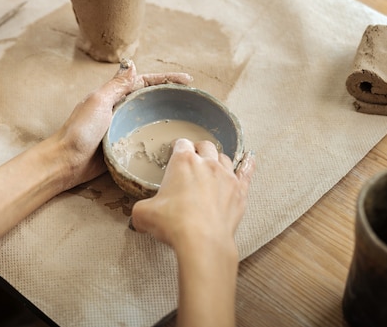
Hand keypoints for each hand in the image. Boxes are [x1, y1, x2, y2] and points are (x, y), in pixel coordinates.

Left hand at [54, 60, 192, 188]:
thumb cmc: (79, 131)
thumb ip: (116, 86)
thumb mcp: (99, 102)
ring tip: (189, 122)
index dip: (166, 80)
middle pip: (149, 100)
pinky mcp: (121, 147)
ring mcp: (121, 129)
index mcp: (113, 96)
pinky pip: (143, 140)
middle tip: (193, 102)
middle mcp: (119, 111)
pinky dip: (156, 139)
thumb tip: (131, 64)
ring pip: (148, 120)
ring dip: (166, 119)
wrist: (65, 162)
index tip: (187, 80)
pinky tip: (170, 143)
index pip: (145, 82)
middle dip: (170, 98)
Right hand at [131, 139, 254, 252]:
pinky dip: (247, 165)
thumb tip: (138, 217)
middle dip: (198, 150)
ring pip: (224, 158)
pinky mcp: (239, 192)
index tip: (175, 153)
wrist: (202, 242)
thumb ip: (140, 210)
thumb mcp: (144, 214)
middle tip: (193, 159)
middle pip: (205, 146)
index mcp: (182, 162)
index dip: (177, 148)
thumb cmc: (174, 224)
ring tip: (212, 166)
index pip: (181, 144)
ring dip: (217, 160)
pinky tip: (249, 159)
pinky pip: (246, 172)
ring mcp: (226, 176)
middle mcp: (207, 164)